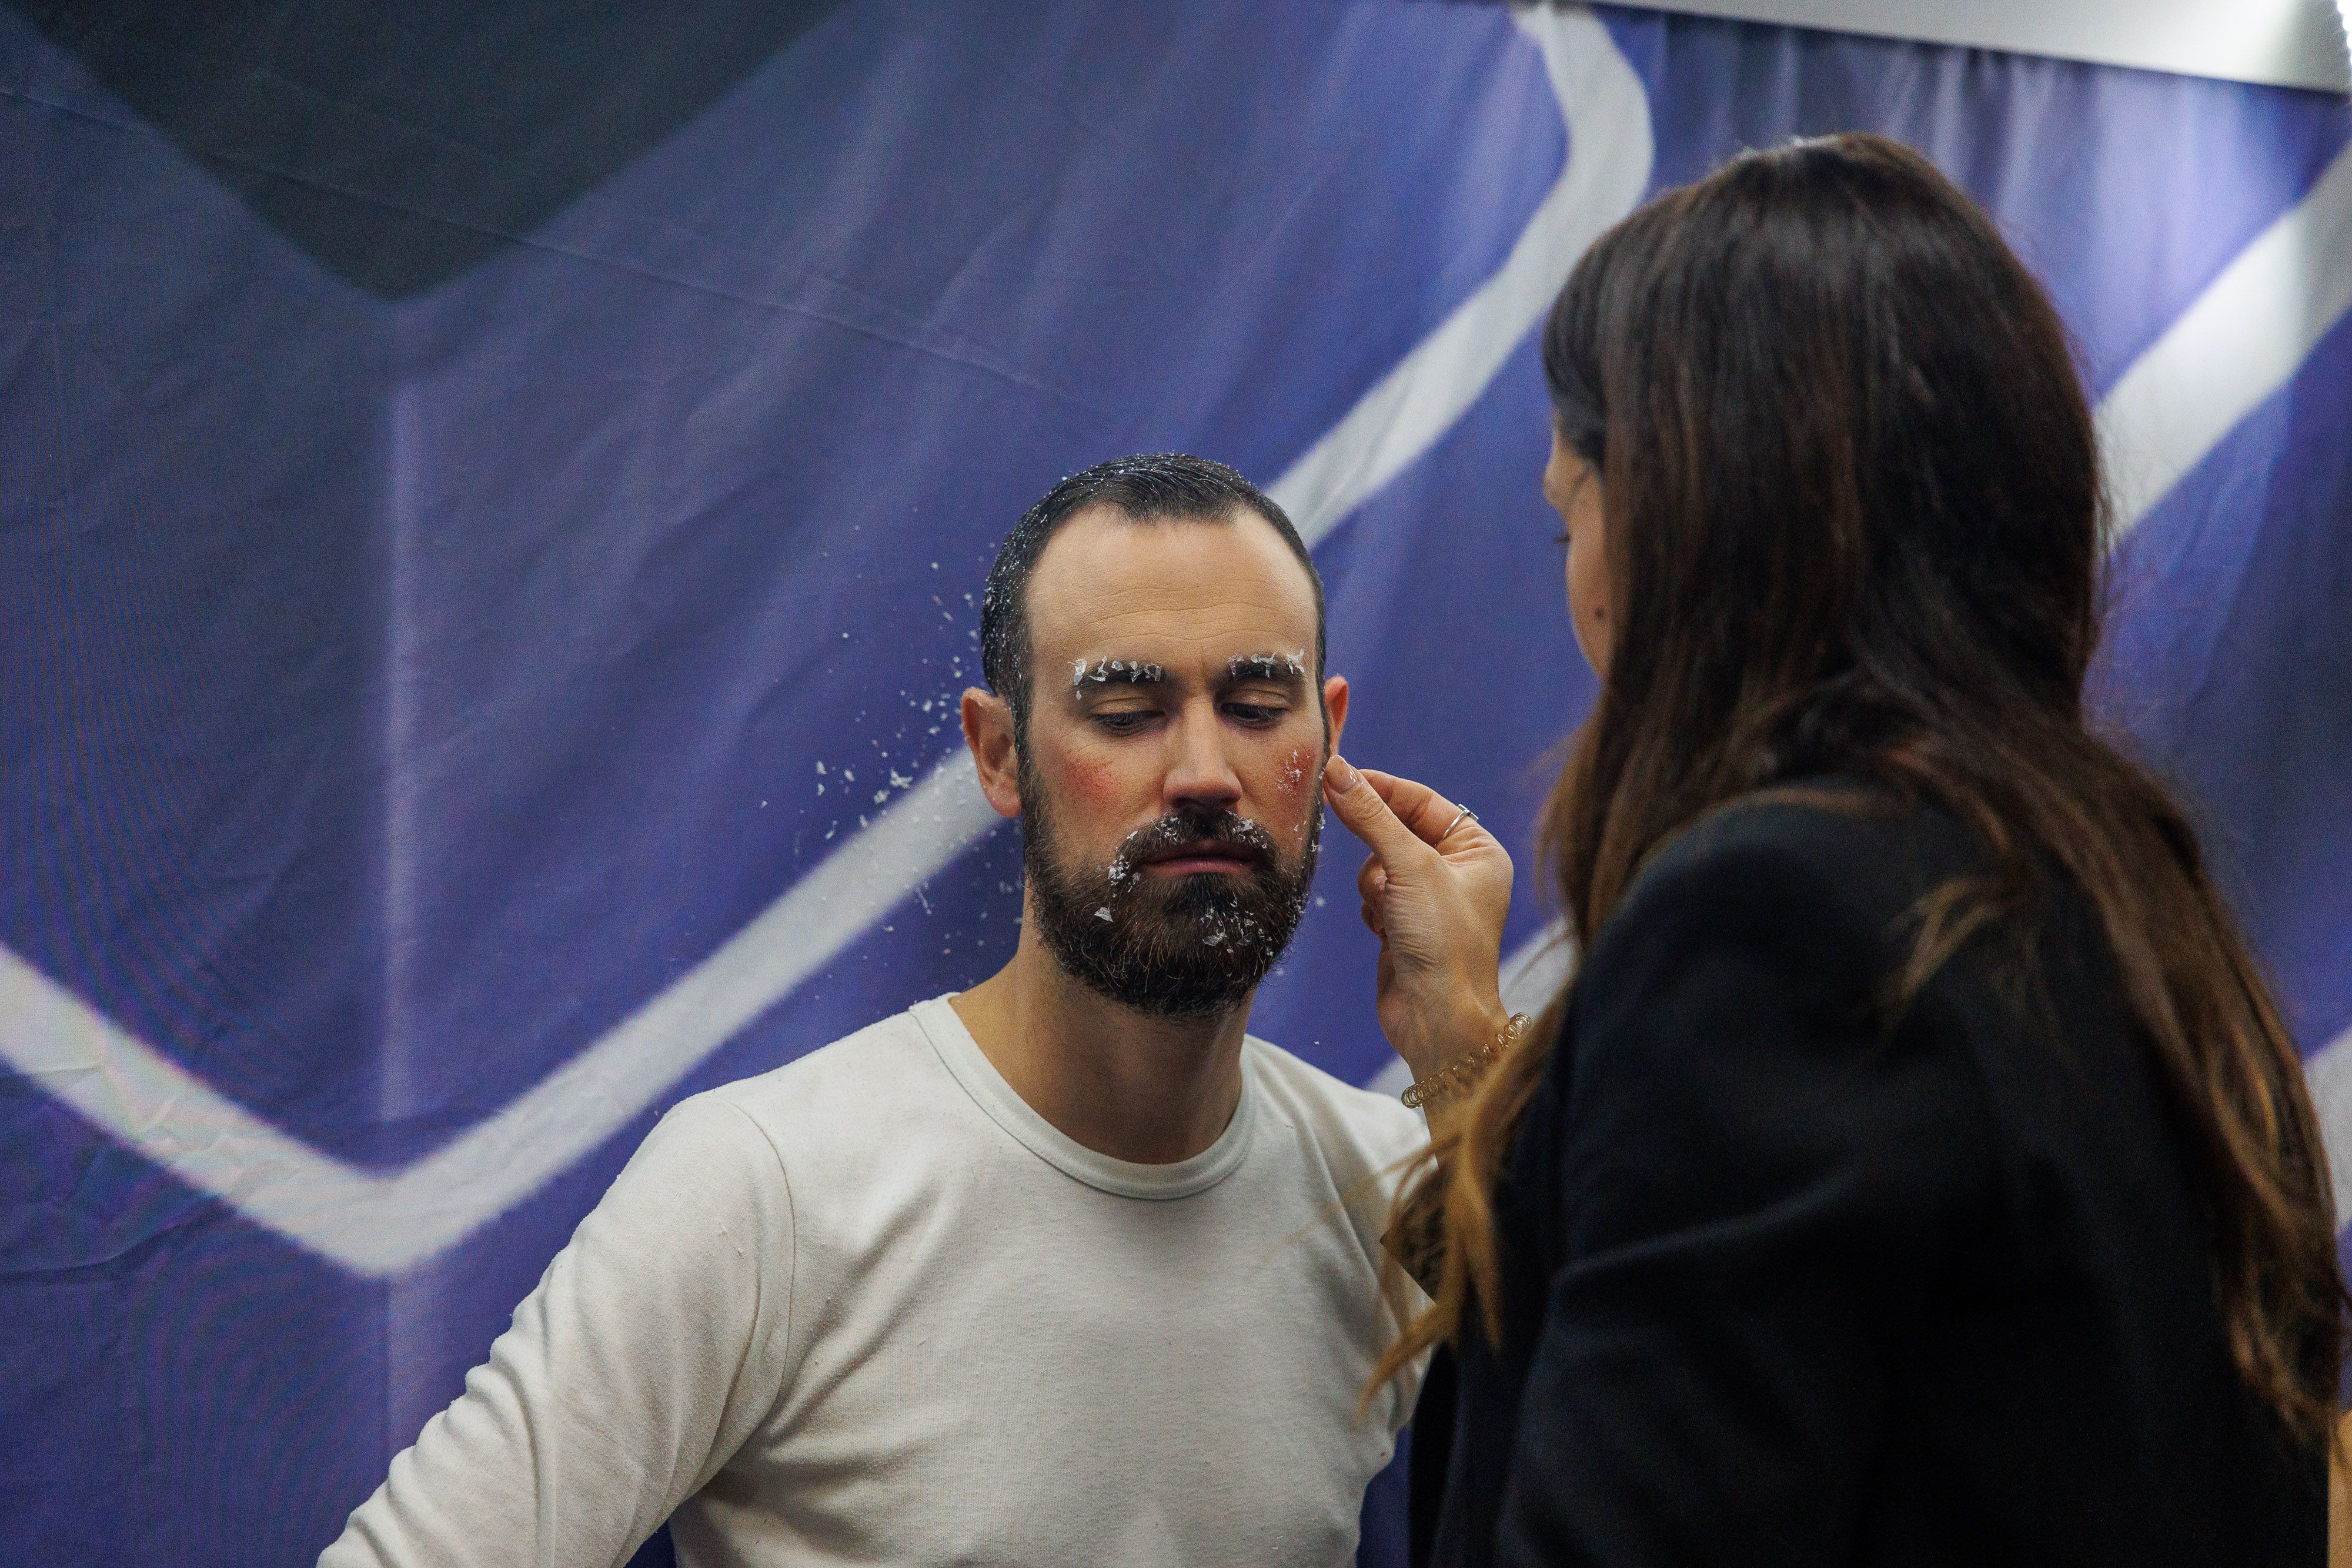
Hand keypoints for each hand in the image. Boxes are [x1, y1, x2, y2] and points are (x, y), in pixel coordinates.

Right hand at [1320, 754, 1513, 1085]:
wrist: (1437, 1018)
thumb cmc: (1444, 943)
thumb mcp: (1408, 867)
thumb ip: (1371, 816)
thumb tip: (1338, 771)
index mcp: (1477, 851)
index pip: (1421, 801)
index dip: (1381, 788)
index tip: (1339, 775)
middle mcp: (1457, 872)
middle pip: (1394, 831)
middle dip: (1379, 851)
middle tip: (1368, 855)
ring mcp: (1429, 900)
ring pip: (1377, 865)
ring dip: (1375, 886)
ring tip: (1391, 912)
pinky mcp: (1404, 925)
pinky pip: (1372, 896)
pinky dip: (1371, 909)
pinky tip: (1386, 932)